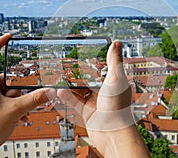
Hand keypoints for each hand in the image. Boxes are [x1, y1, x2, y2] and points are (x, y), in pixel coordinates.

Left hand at [0, 34, 55, 157]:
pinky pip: (8, 101)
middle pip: (7, 78)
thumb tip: (50, 91)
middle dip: (18, 89)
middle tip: (23, 98)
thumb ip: (35, 99)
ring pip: (9, 91)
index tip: (9, 36)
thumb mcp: (15, 110)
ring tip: (21, 112)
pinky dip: (16, 107)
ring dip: (19, 101)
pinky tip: (20, 116)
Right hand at [57, 41, 149, 156]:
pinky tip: (60, 91)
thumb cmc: (118, 108)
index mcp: (114, 84)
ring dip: (70, 85)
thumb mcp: (115, 78)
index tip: (84, 54)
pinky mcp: (88, 113)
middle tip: (67, 65)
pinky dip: (67, 97)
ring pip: (80, 91)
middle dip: (78, 74)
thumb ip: (114, 61)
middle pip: (89, 80)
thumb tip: (117, 43)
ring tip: (60, 77)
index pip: (103, 69)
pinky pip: (75, 102)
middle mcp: (106, 93)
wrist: (112, 133)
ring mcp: (96, 103)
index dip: (94, 62)